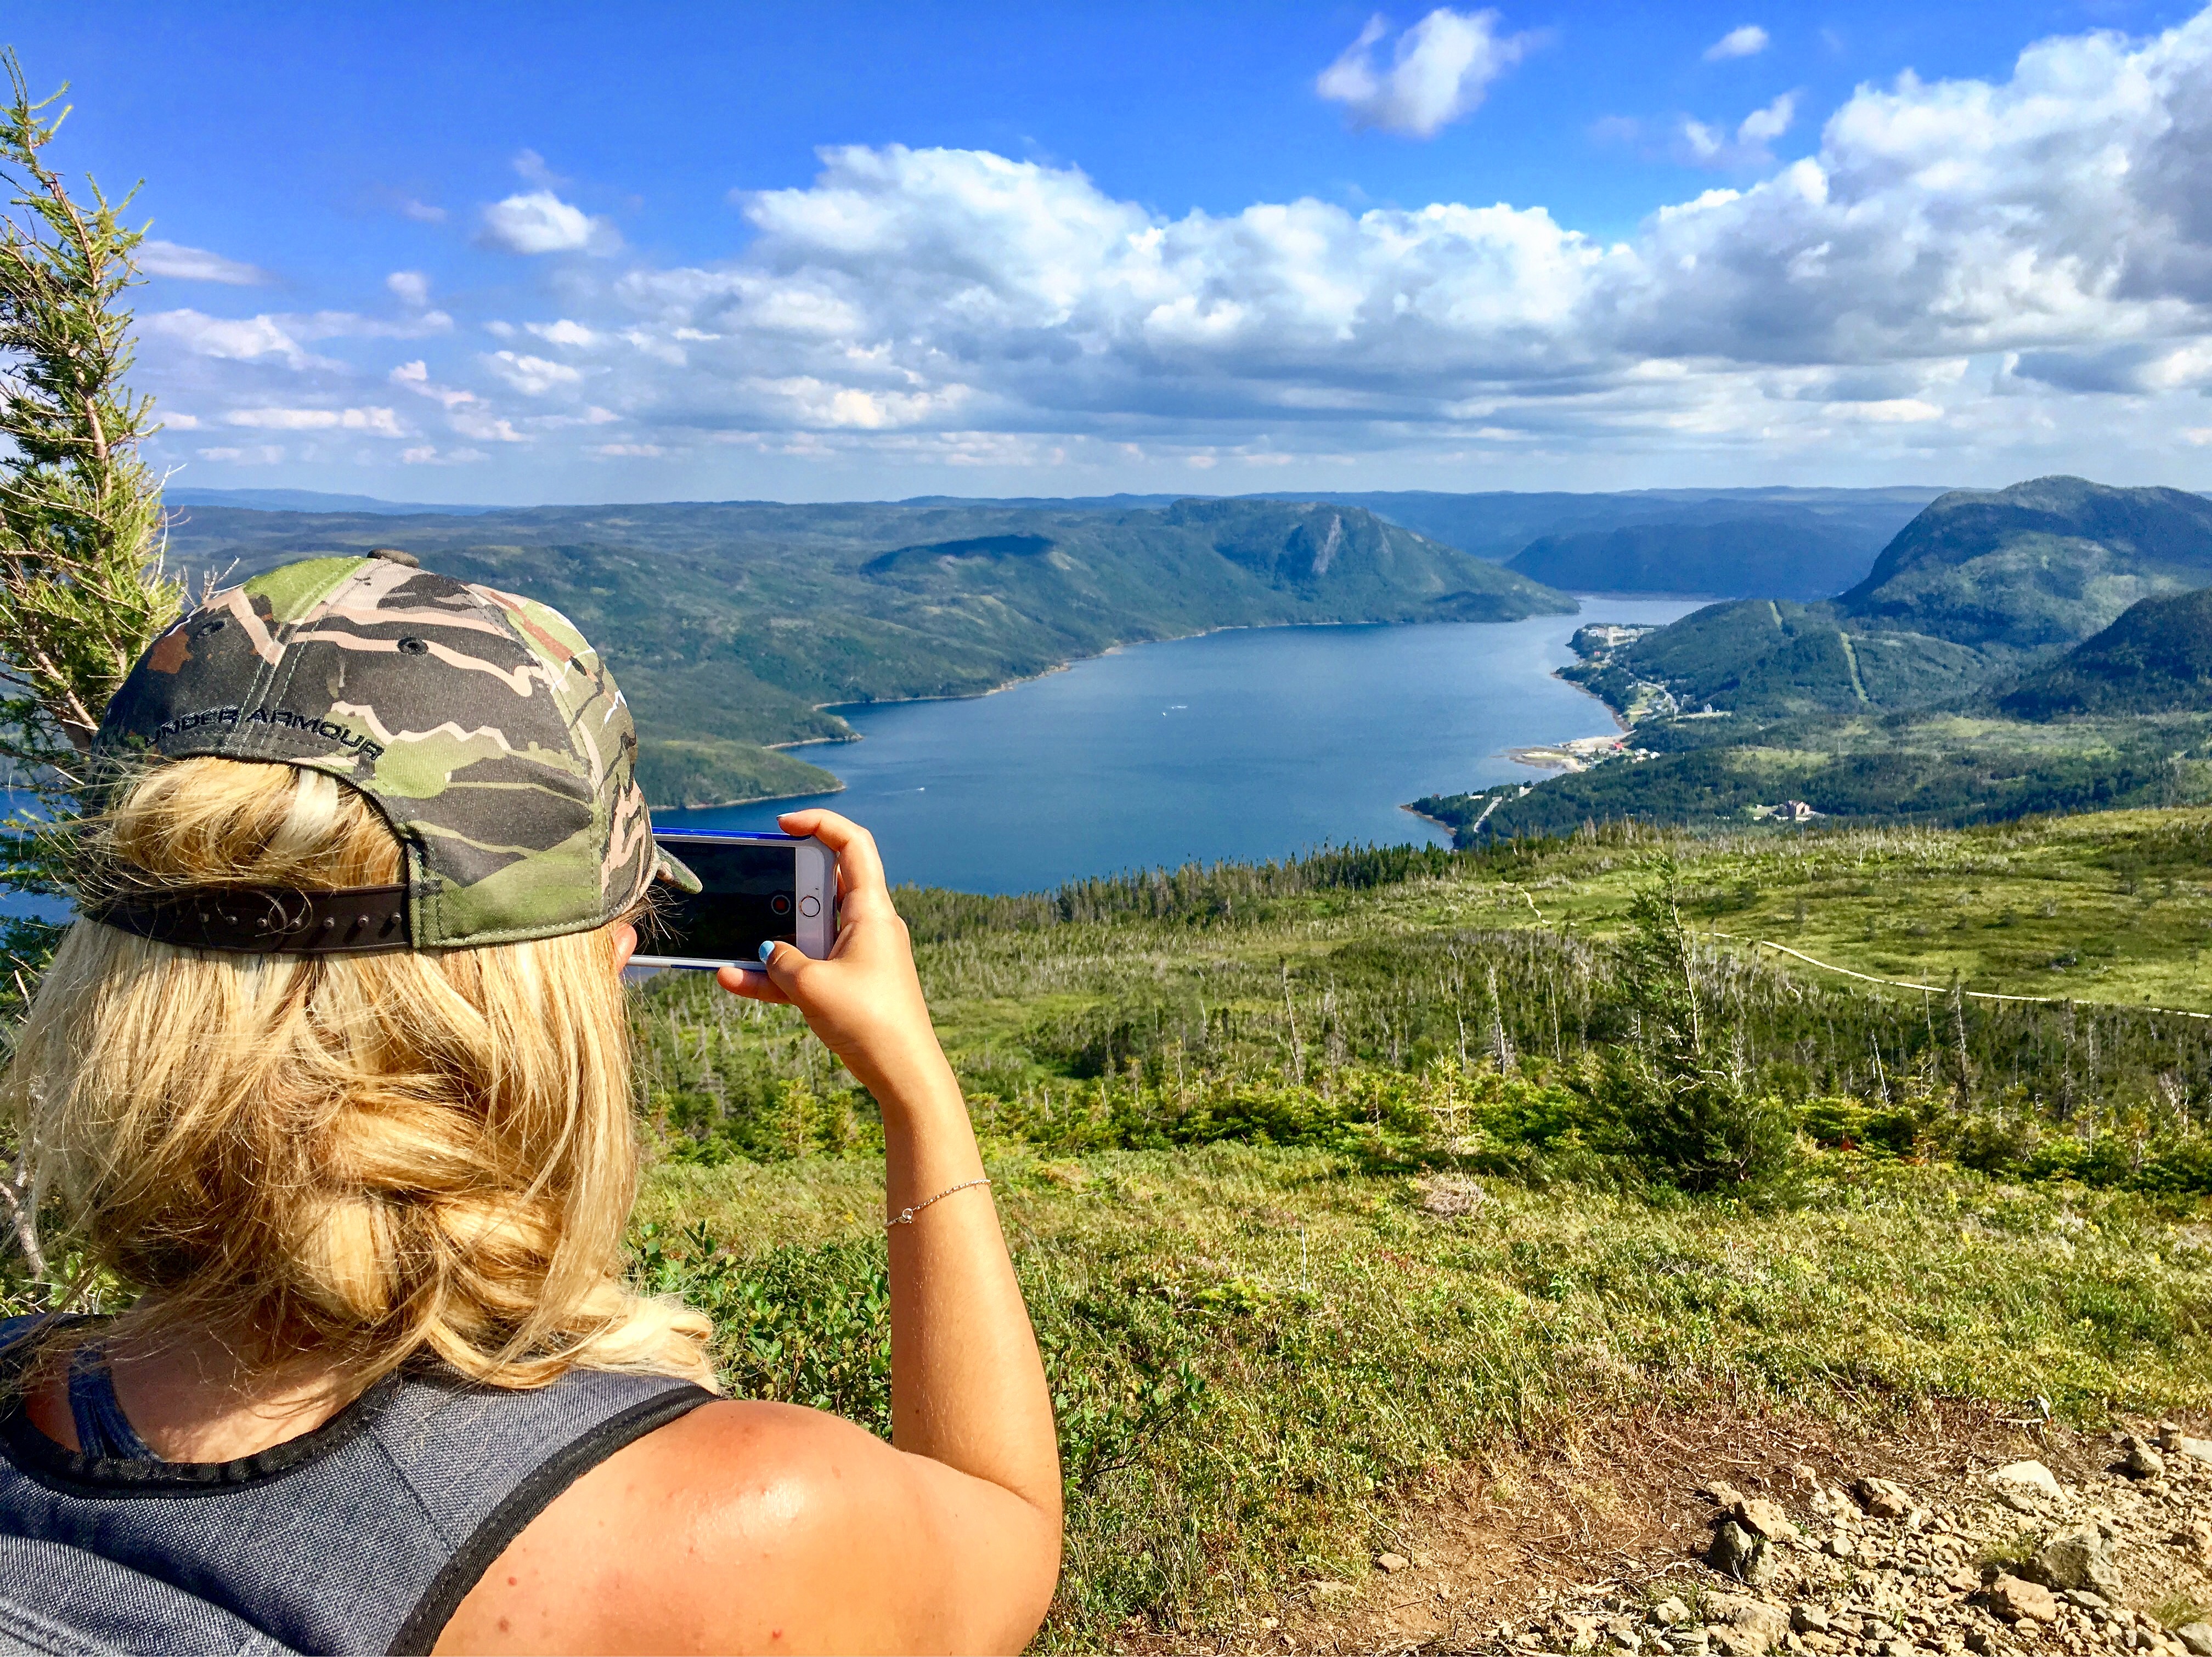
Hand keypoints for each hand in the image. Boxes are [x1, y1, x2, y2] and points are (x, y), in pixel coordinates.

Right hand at [718, 809, 953, 1106]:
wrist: (903, 1073)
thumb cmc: (869, 1021)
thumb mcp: (811, 984)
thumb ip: (780, 961)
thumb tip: (767, 952)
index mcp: (871, 909)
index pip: (852, 844)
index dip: (820, 825)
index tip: (783, 826)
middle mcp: (868, 925)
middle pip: (825, 885)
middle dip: (786, 888)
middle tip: (758, 891)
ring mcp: (859, 955)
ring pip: (809, 932)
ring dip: (773, 938)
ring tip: (734, 944)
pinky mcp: (850, 984)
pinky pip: (807, 969)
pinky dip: (775, 974)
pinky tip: (733, 980)